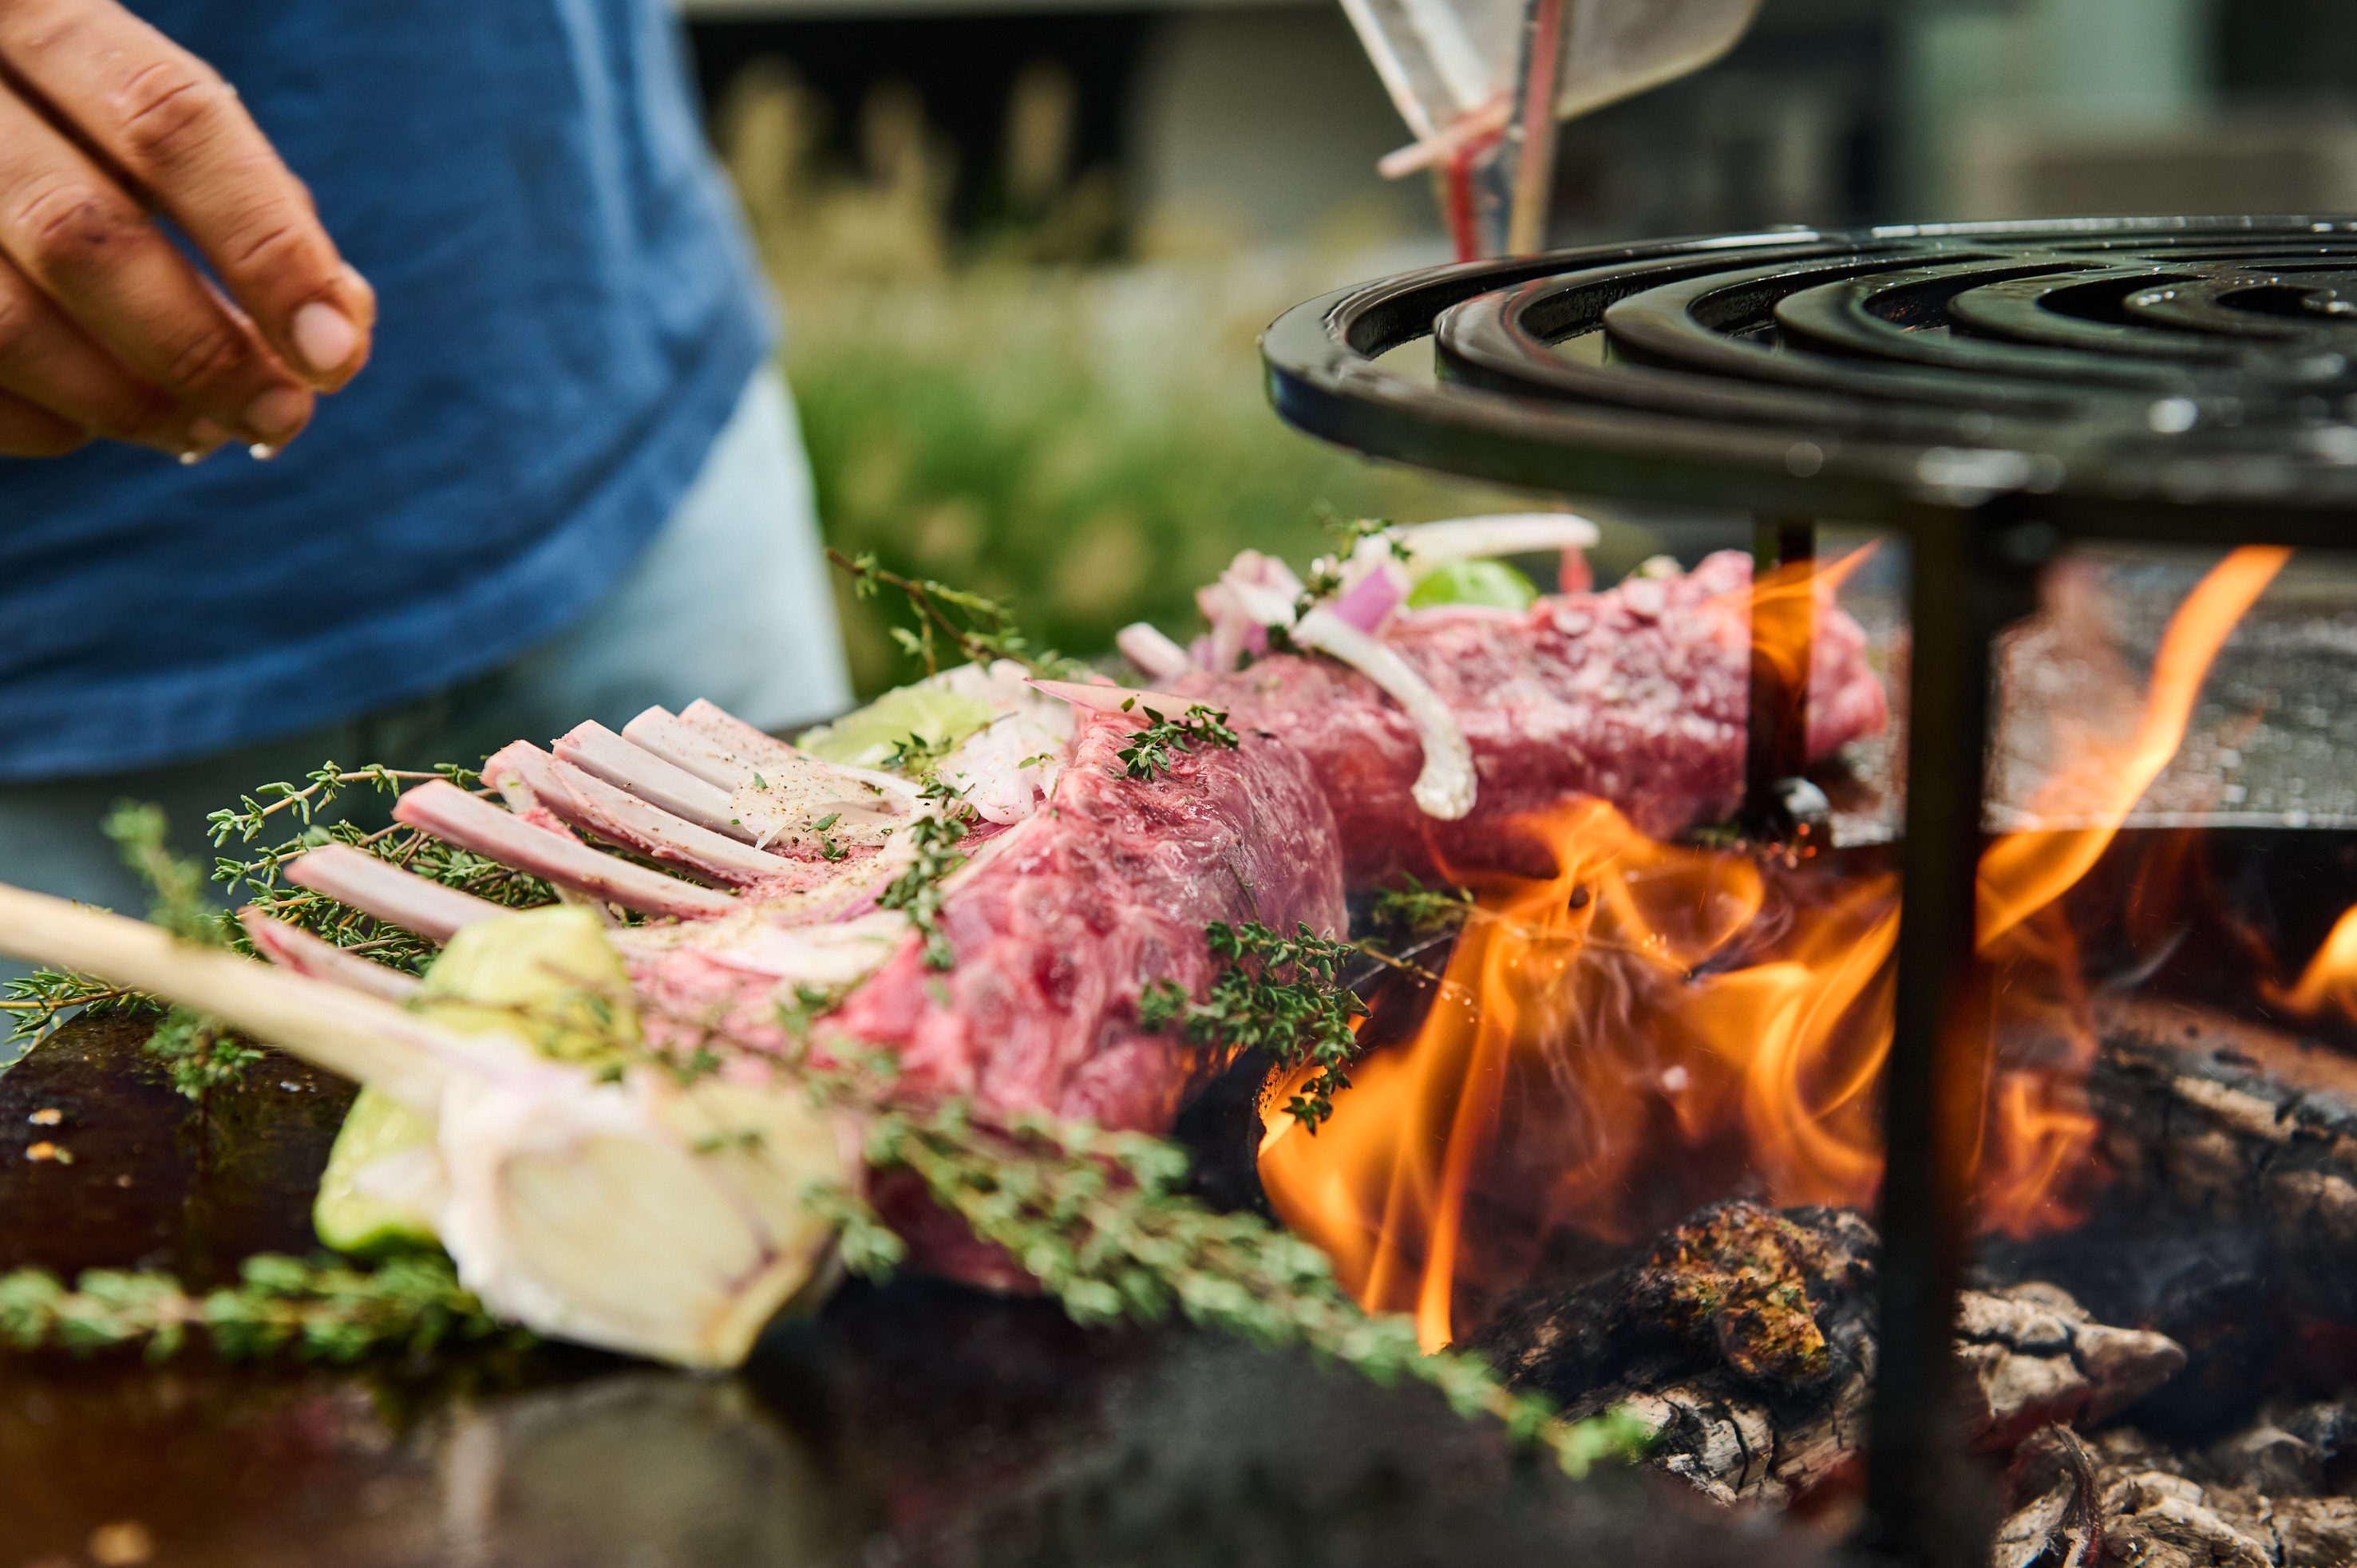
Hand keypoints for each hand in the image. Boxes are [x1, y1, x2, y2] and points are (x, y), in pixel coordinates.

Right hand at [0, 0, 373, 459]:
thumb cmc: (71, 131)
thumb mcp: (145, 118)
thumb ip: (251, 201)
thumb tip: (338, 327)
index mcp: (30, 7)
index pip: (170, 120)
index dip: (265, 247)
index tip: (337, 355)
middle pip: (80, 233)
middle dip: (201, 351)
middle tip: (282, 418)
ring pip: (4, 322)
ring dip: (126, 402)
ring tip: (204, 429)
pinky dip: (47, 421)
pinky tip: (94, 415)